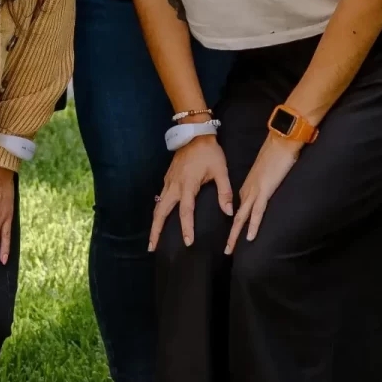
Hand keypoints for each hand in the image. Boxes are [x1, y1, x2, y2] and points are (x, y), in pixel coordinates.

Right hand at [148, 135, 232, 251]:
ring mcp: (169, 182)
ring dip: (154, 223)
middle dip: (156, 231)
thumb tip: (229, 212)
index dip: (187, 228)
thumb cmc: (209, 152)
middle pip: (161, 212)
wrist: (194, 134)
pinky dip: (158, 211)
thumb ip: (225, 192)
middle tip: (152, 247)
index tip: (188, 242)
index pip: (186, 211)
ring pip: (158, 206)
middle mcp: (174, 186)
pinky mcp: (167, 178)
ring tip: (152, 239)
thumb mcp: (221, 171)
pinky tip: (159, 218)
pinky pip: (160, 198)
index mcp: (188, 185)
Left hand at [226, 133, 305, 252]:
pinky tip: (249, 237)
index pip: (239, 209)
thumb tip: (264, 193)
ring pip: (242, 217)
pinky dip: (253, 225)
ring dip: (236, 234)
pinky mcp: (265, 191)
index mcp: (248, 187)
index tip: (231, 238)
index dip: (234, 224)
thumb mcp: (267, 174)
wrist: (280, 142)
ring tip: (230, 249)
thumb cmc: (276, 156)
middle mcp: (248, 190)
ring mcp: (255, 191)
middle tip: (226, 251)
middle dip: (231, 235)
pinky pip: (258, 211)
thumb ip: (263, 185)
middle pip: (237, 217)